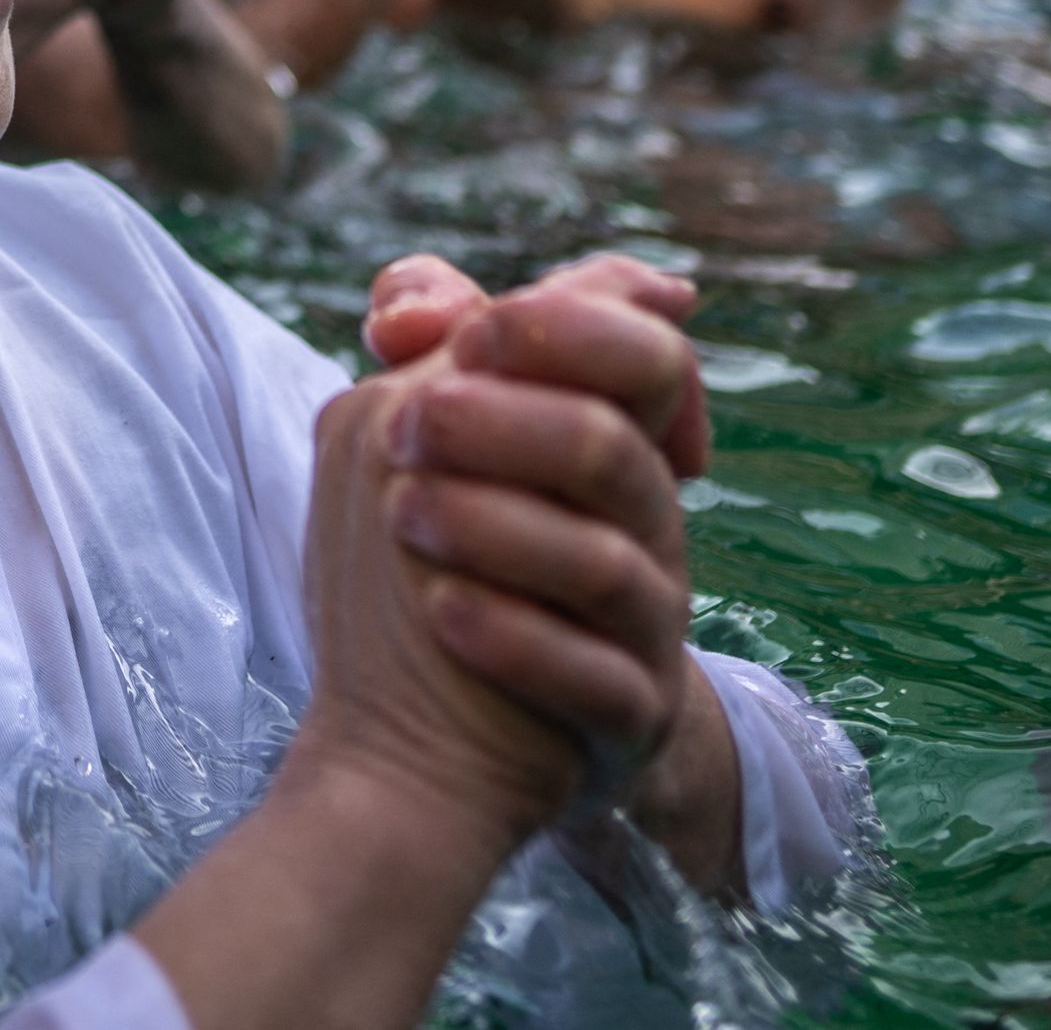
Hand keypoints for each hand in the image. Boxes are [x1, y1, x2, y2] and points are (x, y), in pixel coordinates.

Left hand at [290, 254, 709, 840]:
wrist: (434, 741)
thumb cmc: (436, 561)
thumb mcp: (417, 440)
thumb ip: (429, 353)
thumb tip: (404, 309)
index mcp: (615, 443)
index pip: (649, 358)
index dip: (569, 328)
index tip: (472, 337)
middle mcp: (646, 530)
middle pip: (611, 449)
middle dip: (503, 424)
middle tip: (403, 427)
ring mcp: (644, 631)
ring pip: (605, 562)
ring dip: (491, 527)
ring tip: (401, 511)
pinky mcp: (625, 722)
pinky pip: (593, 680)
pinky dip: (512, 639)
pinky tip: (442, 610)